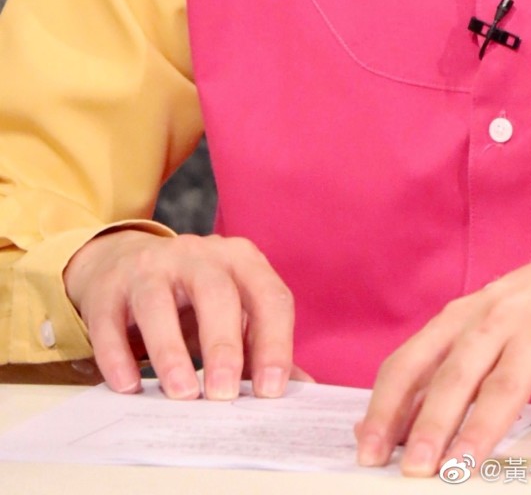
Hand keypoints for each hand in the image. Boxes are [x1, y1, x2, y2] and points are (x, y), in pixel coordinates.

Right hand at [63, 229, 294, 401]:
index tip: (271, 390)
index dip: (274, 342)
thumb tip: (302, 390)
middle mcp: (198, 254)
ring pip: (158, 302)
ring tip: (181, 393)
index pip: (269, 295)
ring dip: (170, 350)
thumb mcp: (233, 312)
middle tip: (224, 395)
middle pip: (216, 292)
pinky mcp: (110, 287)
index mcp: (240, 260)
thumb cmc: (192, 298)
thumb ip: (262, 346)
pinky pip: (110, 321)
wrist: (126, 264)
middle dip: (223, 345)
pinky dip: (118, 355)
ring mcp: (151, 266)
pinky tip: (128, 386)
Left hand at [356, 226, 530, 476]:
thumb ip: (448, 362)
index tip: (368, 449)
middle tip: (412, 469)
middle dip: (428, 424)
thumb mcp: (492, 319)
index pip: (413, 360)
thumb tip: (394, 421)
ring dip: (480, 431)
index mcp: (468, 313)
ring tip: (460, 471)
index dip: (386, 406)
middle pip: (456, 374)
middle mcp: (501, 317)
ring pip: (507, 385)